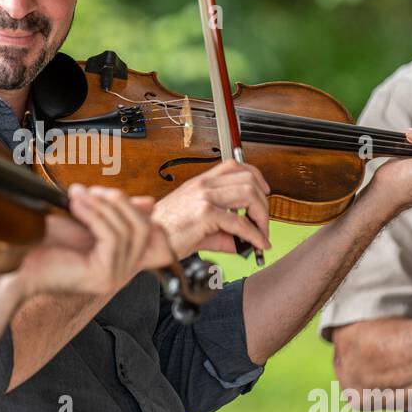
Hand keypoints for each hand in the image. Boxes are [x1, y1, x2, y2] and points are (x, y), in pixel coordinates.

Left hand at [14, 185, 175, 297]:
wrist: (17, 264)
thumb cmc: (45, 244)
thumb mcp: (87, 221)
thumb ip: (115, 213)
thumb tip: (150, 202)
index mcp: (122, 261)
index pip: (154, 235)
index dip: (138, 209)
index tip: (109, 193)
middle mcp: (123, 274)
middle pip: (144, 229)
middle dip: (120, 203)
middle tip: (93, 190)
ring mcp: (115, 278)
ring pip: (128, 232)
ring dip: (102, 206)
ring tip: (78, 195)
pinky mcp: (104, 277)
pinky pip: (112, 238)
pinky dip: (95, 216)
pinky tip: (76, 205)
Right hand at [149, 161, 271, 257]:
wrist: (148, 240)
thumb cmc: (165, 232)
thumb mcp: (197, 225)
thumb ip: (222, 232)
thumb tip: (242, 242)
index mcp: (200, 183)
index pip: (234, 166)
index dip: (255, 176)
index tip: (264, 192)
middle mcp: (203, 185)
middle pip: (248, 179)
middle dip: (263, 202)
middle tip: (263, 221)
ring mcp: (204, 196)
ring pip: (249, 194)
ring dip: (262, 216)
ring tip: (261, 233)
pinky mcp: (205, 213)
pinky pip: (240, 222)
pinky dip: (254, 235)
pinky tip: (256, 244)